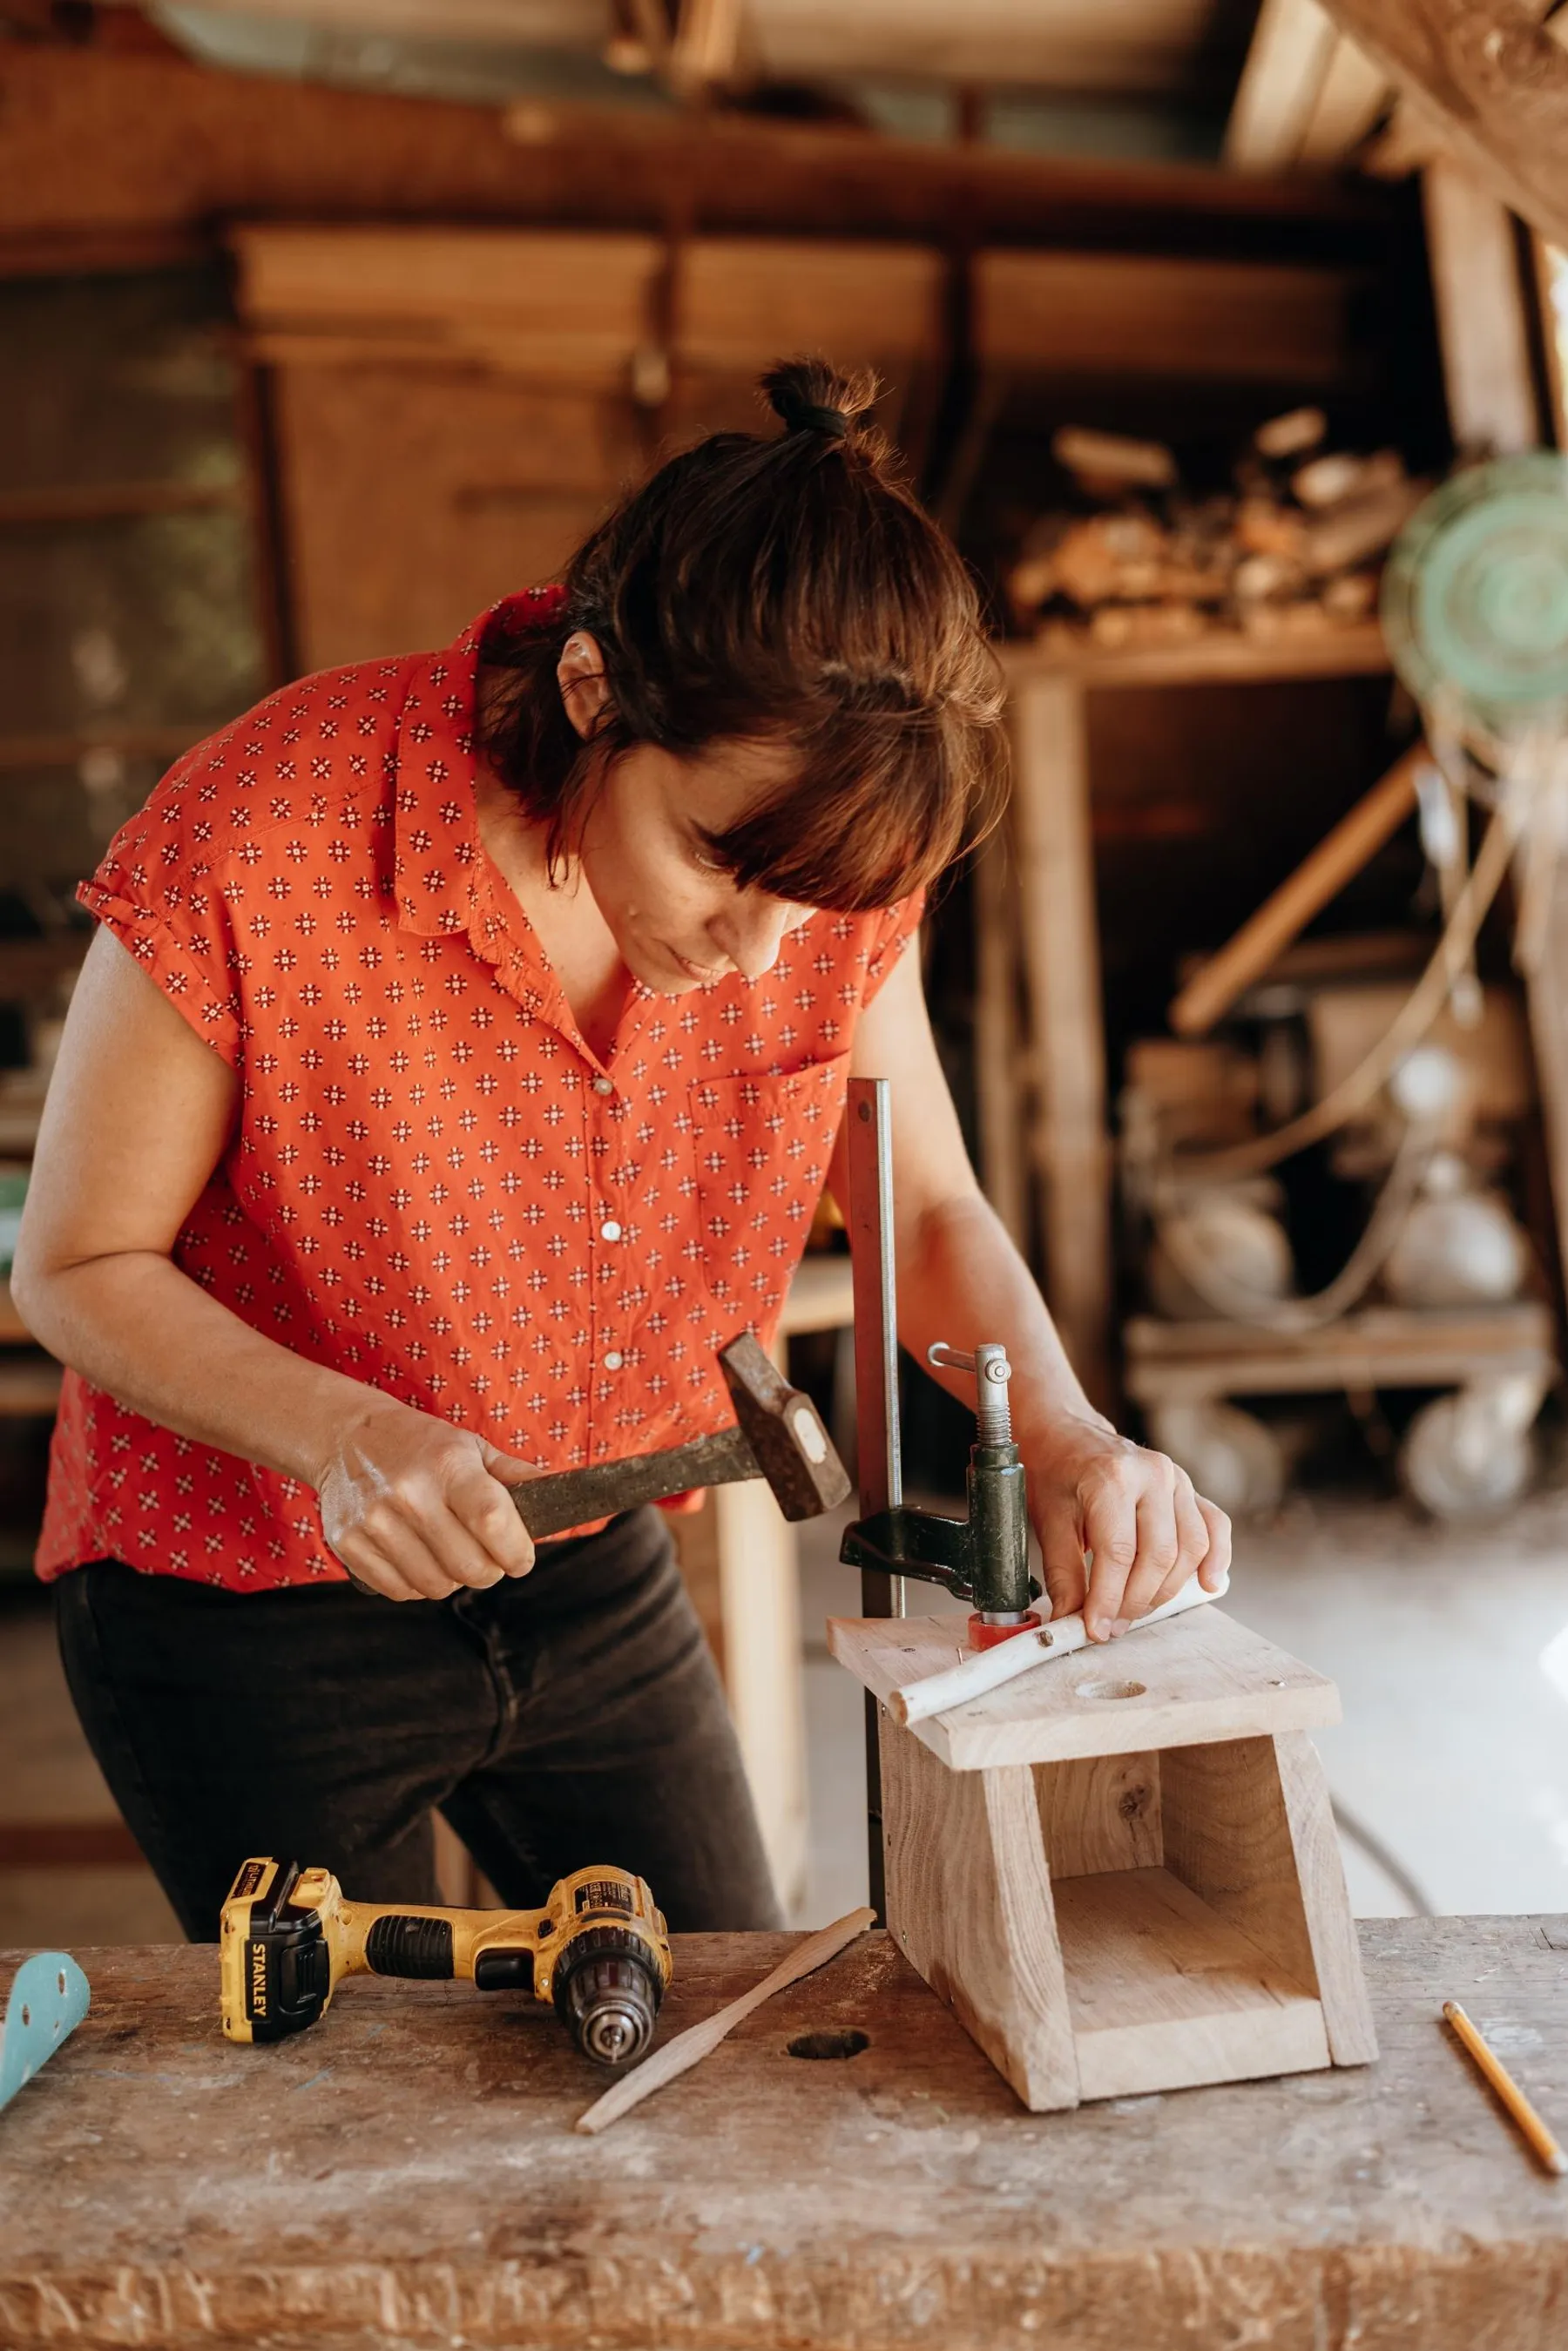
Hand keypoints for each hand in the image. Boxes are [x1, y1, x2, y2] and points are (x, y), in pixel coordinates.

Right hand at [315, 1397, 539, 1602]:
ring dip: (453, 1579)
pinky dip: (418, 1584)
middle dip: (490, 1570)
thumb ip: (513, 1475)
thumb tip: (558, 1495)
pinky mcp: (347, 1544)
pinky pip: (400, 1590)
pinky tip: (420, 1558)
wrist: (344, 1435)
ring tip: (451, 1553)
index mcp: (447, 1464)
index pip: (492, 1521)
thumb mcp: (468, 1446)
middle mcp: (408, 1493)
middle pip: (469, 1566)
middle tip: (489, 1557)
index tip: (522, 1558)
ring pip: (436, 1585)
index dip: (516, 1551)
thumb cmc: (419, 1443)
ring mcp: (374, 1521)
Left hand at [1024, 1415, 1230, 1642]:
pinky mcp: (1190, 1488)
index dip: (1108, 1599)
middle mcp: (1151, 1473)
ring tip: (1137, 1608)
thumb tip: (1071, 1624)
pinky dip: (1216, 1559)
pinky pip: (1215, 1527)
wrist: (1065, 1433)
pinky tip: (1207, 1584)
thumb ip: (1064, 1576)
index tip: (1097, 1629)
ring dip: (1167, 1590)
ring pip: (1191, 1548)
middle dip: (1137, 1600)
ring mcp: (1177, 1478)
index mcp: (1111, 1477)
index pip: (1118, 1553)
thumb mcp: (1049, 1522)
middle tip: (1114, 1623)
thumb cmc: (1054, 1473)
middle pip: (1159, 1555)